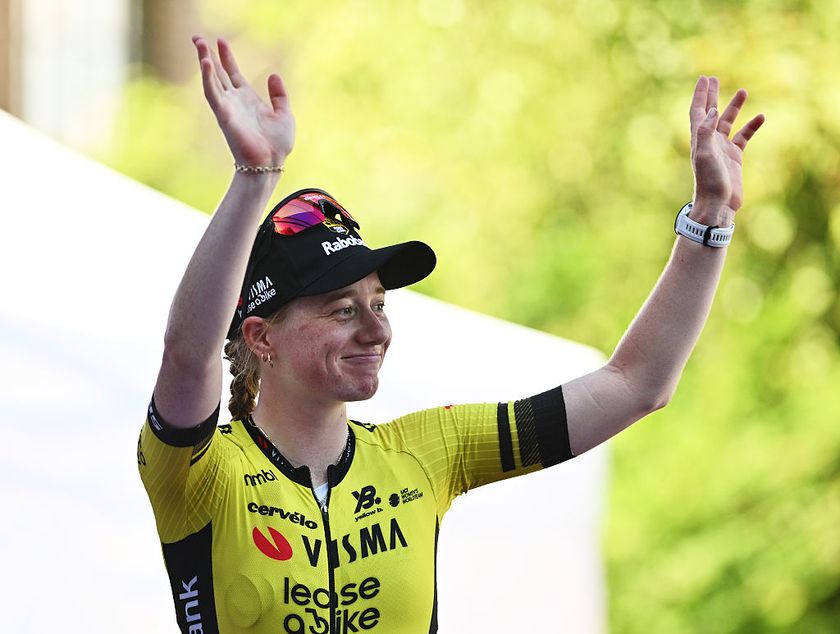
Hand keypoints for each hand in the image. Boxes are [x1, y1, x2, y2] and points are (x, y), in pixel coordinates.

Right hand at [193, 36, 294, 167]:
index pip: (232, 74)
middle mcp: (234, 101)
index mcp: (247, 99)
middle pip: (217, 73)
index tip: (220, 41)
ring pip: (211, 79)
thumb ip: (279, 95)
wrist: (270, 162)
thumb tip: (274, 74)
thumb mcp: (284, 114)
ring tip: (199, 43)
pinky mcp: (223, 115)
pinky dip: (208, 78)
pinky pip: (213, 93)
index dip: (226, 57)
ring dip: (204, 61)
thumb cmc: (277, 144)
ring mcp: (227, 107)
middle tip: (197, 37)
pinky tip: (206, 63)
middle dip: (207, 55)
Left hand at [689, 76, 764, 223]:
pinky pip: (743, 137)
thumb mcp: (705, 154)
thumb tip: (712, 111)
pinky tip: (761, 117)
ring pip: (728, 122)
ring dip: (733, 107)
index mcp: (698, 139)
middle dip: (711, 96)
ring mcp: (721, 149)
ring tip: (742, 91)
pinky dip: (751, 127)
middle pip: (709, 113)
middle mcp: (708, 141)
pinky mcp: (734, 157)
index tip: (704, 79)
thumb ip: (706, 132)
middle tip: (712, 79)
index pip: (698, 111)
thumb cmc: (709, 181)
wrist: (718, 204)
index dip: (700, 95)